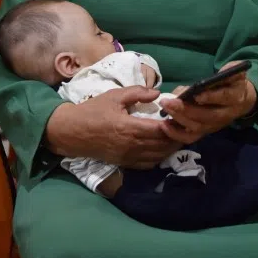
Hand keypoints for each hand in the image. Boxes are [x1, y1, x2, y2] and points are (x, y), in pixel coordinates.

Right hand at [45, 86, 180, 168]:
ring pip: (157, 156)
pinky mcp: (124, 163)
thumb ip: (137, 93)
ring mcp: (128, 157)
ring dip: (170, 149)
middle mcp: (131, 145)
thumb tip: (157, 93)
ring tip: (179, 138)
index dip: (174, 125)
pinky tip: (163, 149)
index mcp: (130, 127)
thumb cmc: (93, 111)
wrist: (71, 132)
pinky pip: (147, 164)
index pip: (160, 130)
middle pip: (162, 145)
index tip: (183, 117)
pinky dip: (158, 157)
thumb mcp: (114, 96)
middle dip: (177, 138)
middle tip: (186, 128)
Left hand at [158, 61, 257, 144]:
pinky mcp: (206, 132)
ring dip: (179, 120)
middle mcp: (226, 115)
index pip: (223, 98)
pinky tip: (164, 125)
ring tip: (165, 110)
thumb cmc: (233, 83)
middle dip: (186, 110)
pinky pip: (191, 137)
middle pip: (206, 116)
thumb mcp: (233, 72)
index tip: (195, 94)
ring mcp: (215, 126)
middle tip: (168, 102)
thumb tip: (205, 79)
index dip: (210, 97)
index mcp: (235, 97)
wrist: (243, 100)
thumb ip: (223, 72)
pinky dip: (176, 134)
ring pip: (197, 128)